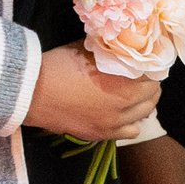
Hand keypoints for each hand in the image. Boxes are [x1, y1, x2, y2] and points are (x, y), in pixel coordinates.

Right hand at [28, 49, 161, 143]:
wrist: (31, 92)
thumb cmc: (58, 66)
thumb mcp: (89, 51)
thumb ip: (111, 52)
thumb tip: (124, 47)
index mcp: (123, 85)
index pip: (153, 77)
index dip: (151, 67)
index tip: (146, 62)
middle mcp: (123, 108)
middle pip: (152, 97)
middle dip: (150, 85)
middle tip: (143, 76)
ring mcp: (112, 125)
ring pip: (143, 116)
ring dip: (143, 104)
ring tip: (134, 94)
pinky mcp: (100, 135)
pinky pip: (130, 132)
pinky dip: (131, 121)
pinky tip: (123, 112)